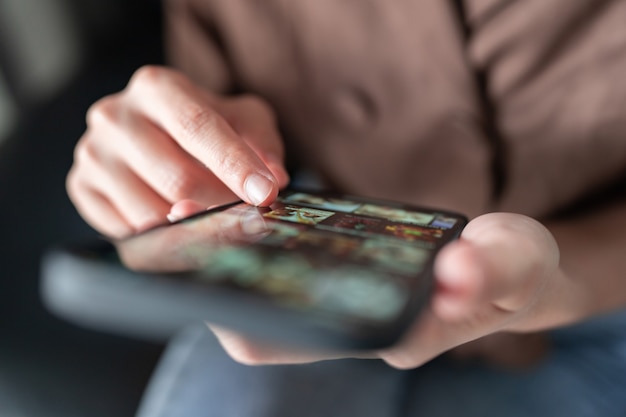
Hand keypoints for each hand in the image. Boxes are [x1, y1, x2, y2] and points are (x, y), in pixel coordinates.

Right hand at [67, 66, 288, 237]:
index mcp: (156, 87)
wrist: (159, 133)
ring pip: (152, 213)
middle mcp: (115, 115)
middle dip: (220, 203)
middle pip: (177, 178)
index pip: (198, 127)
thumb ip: (263, 142)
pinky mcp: (81, 188)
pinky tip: (177, 224)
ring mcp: (92, 153)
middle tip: (245, 216)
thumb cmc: (208, 127)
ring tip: (211, 217)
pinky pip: (128, 231)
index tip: (264, 193)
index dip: (235, 164)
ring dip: (192, 227)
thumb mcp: (245, 120)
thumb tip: (273, 179)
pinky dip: (162, 237)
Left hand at [204, 213, 562, 367]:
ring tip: (197, 206)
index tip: (202, 278)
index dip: (248, 318)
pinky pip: (286, 264)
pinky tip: (241, 205)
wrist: (508, 263)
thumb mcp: (518, 264)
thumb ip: (494, 272)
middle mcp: (353, 323)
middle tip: (185, 220)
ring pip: (269, 290)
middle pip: (268, 319)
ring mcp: (346, 297)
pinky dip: (258, 240)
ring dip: (229, 255)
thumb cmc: (515, 270)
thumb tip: (456, 273)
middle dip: (218, 280)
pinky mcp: (343, 270)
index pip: (301, 340)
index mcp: (385, 333)